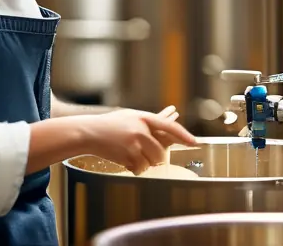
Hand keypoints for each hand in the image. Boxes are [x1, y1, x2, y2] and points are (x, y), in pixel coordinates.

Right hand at [80, 105, 196, 174]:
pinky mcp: (126, 156)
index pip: (169, 127)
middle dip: (155, 157)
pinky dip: (134, 168)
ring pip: (151, 162)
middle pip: (161, 152)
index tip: (195, 142)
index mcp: (143, 117)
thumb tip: (172, 114)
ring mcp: (134, 143)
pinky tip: (124, 159)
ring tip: (130, 153)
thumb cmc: (111, 124)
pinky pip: (139, 169)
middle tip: (144, 153)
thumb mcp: (131, 116)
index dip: (183, 135)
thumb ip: (150, 120)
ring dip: (144, 163)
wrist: (88, 132)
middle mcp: (140, 130)